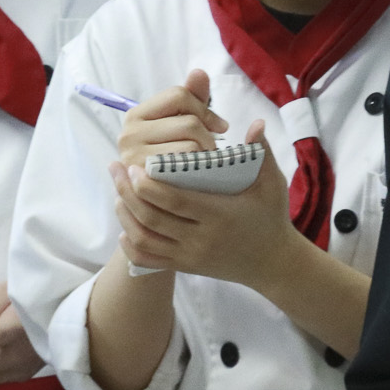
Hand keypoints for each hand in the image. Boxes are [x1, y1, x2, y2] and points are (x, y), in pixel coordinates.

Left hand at [110, 117, 300, 288]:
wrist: (272, 262)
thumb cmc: (271, 217)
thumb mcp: (272, 184)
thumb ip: (262, 152)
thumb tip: (257, 122)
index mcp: (219, 215)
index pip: (174, 201)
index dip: (148, 185)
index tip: (134, 166)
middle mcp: (201, 239)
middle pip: (152, 218)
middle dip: (128, 192)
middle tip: (116, 168)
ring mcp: (191, 256)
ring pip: (145, 239)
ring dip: (126, 215)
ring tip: (118, 191)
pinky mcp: (185, 267)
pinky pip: (149, 259)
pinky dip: (132, 244)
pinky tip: (125, 226)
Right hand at [111, 70, 223, 174]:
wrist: (157, 198)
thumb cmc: (172, 154)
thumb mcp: (181, 121)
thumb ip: (192, 96)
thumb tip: (199, 73)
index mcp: (135, 115)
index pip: (179, 95)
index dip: (205, 109)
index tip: (218, 126)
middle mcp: (129, 135)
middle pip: (189, 122)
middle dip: (208, 135)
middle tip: (211, 149)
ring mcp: (136, 160)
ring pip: (191, 146)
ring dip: (205, 155)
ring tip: (203, 161)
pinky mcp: (148, 182)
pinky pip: (187, 166)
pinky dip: (199, 169)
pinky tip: (198, 173)